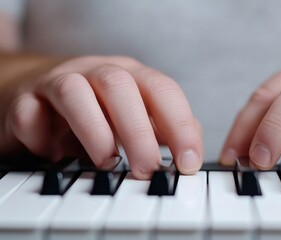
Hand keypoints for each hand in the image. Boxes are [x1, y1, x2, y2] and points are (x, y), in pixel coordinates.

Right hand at [0, 56, 202, 177]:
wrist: (43, 96)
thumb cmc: (99, 111)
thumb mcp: (140, 118)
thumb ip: (167, 131)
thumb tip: (190, 154)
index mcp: (131, 76)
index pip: (162, 89)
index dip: (180, 125)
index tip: (188, 163)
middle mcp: (97, 72)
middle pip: (119, 86)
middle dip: (138, 132)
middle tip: (147, 170)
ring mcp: (58, 82)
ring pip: (74, 92)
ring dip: (95, 132)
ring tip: (107, 163)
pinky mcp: (25, 101)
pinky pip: (30, 113)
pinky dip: (43, 136)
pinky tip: (55, 154)